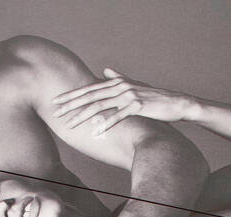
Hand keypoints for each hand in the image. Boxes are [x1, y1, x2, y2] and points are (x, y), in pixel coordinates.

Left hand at [53, 68, 198, 134]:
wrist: (175, 103)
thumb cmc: (153, 97)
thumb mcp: (134, 85)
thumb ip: (118, 77)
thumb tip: (105, 70)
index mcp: (116, 82)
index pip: (89, 89)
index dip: (72, 95)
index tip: (57, 101)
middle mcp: (120, 87)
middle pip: (90, 96)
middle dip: (71, 104)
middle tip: (55, 112)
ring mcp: (128, 96)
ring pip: (100, 106)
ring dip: (82, 116)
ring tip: (69, 125)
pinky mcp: (137, 107)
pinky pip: (118, 117)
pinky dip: (106, 124)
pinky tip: (94, 132)